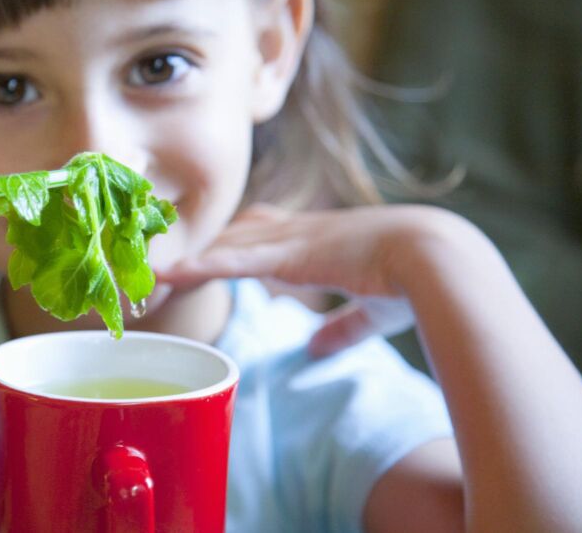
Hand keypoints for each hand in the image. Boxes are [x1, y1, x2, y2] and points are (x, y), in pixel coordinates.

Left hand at [157, 204, 462, 357]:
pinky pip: (229, 259)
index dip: (230, 243)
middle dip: (196, 246)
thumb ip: (341, 327)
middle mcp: (296, 231)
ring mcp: (288, 240)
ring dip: (183, 258)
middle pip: (230, 233)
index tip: (205, 254)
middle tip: (158, 262)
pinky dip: (195, 266)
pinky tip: (166, 273)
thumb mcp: (372, 308)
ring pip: (221, 244)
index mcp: (317, 239)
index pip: (260, 234)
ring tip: (144, 271)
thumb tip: (316, 349)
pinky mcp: (286, 255)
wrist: (437, 259)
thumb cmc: (414, 279)